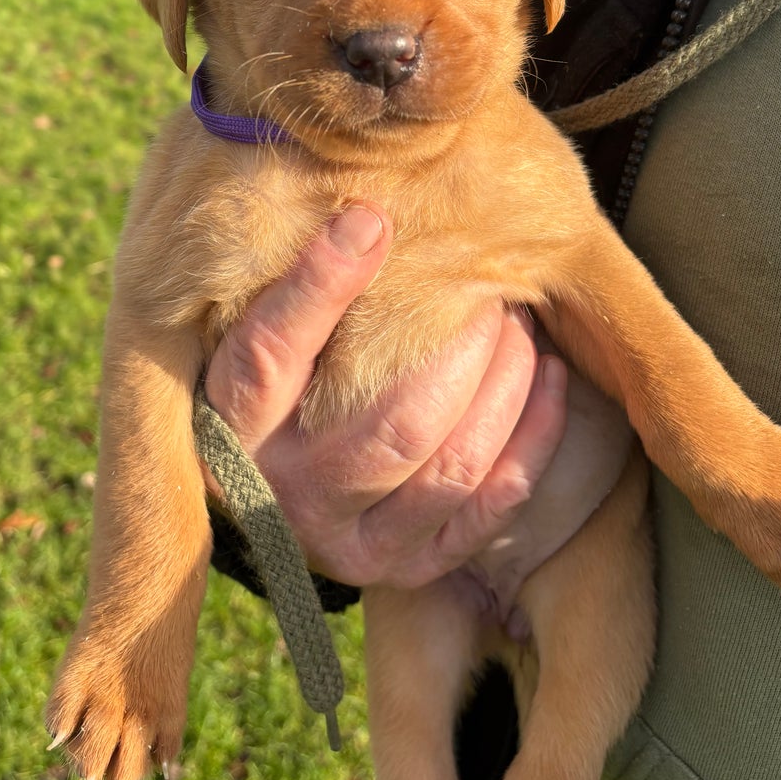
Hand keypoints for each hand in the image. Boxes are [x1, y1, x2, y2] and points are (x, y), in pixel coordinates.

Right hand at [205, 203, 566, 588]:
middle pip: (390, 421)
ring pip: (449, 464)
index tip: (370, 218)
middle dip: (458, 345)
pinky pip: (489, 503)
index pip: (268, 356)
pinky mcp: (410, 567)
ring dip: (502, 384)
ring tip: (519, 320)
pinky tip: (546, 374)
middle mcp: (287, 498)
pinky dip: (532, 435)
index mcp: (233, 429)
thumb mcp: (255, 332)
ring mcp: (353, 544)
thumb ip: (294, 286)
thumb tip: (365, 212)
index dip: (319, 285)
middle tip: (486, 282)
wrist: (279, 493)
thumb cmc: (277, 382)